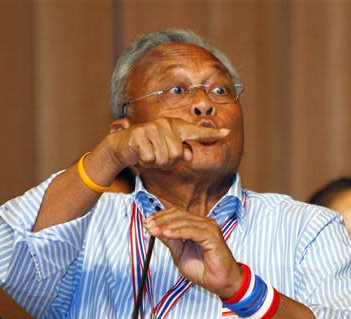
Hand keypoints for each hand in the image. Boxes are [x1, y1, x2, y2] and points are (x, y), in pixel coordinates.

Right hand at [107, 117, 229, 168]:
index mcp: (176, 127)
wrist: (123, 145)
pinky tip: (140, 154)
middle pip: (177, 155)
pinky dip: (145, 161)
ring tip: (149, 154)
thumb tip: (189, 156)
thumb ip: (180, 153)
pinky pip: (150, 158)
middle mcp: (166, 124)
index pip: (197, 132)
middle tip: (156, 155)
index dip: (212, 134)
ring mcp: (153, 128)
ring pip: (164, 159)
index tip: (227, 134)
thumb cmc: (149, 148)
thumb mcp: (166, 151)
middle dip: (166, 162)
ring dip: (155, 162)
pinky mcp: (140, 135)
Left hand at [144, 207, 242, 298]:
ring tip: (153, 230)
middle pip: (178, 214)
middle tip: (147, 225)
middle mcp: (204, 223)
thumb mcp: (180, 254)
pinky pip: (192, 231)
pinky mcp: (212, 235)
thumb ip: (171, 241)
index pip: (176, 214)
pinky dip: (177, 232)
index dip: (161, 216)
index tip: (147, 222)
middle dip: (161, 219)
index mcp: (197, 225)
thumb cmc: (203, 270)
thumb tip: (156, 229)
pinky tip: (165, 234)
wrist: (221, 282)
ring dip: (166, 225)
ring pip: (184, 221)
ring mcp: (209, 227)